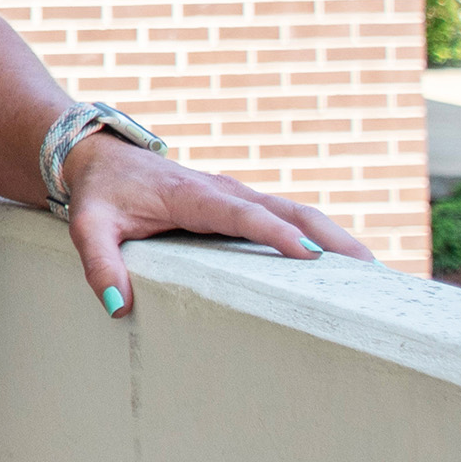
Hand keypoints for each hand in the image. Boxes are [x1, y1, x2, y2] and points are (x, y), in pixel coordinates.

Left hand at [60, 131, 377, 315]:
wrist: (98, 156)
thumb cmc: (99, 192)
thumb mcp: (89, 226)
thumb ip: (100, 263)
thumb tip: (117, 305)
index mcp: (193, 195)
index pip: (243, 214)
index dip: (277, 234)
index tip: (311, 258)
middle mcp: (224, 190)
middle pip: (288, 210)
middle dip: (329, 237)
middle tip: (369, 271)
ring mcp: (235, 195)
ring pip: (294, 211)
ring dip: (332, 236)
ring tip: (371, 271)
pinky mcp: (238, 203)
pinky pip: (284, 216)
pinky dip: (316, 233)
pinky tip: (338, 262)